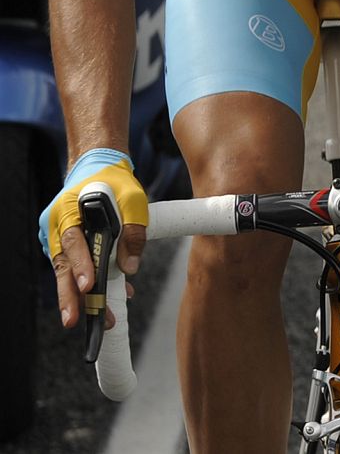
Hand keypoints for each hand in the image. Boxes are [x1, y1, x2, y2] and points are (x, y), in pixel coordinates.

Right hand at [39, 149, 147, 329]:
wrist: (98, 168)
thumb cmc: (114, 182)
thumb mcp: (133, 198)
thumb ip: (133, 230)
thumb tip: (130, 268)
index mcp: (67, 210)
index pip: (72, 241)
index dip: (81, 265)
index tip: (90, 285)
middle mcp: (56, 227)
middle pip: (61, 266)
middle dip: (69, 296)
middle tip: (74, 321)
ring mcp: (57, 239)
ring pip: (66, 273)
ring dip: (81, 297)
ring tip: (95, 319)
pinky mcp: (66, 247)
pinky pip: (76, 269)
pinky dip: (91, 284)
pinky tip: (110, 297)